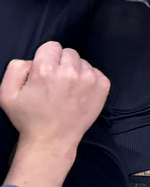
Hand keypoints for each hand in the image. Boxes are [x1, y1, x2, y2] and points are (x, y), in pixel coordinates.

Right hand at [0, 42, 108, 156]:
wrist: (52, 141)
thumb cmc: (29, 119)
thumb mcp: (7, 95)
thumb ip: (16, 69)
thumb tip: (31, 59)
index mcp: (46, 71)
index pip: (51, 46)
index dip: (46, 58)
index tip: (44, 72)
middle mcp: (70, 72)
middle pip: (68, 52)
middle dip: (61, 63)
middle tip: (55, 83)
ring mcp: (89, 78)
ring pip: (82, 62)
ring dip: (75, 71)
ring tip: (66, 90)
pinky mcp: (102, 86)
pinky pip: (95, 71)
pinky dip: (88, 79)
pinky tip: (78, 94)